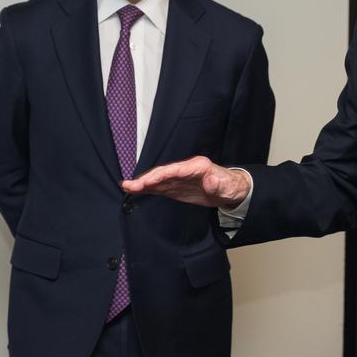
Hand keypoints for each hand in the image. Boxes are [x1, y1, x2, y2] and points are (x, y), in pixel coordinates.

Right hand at [121, 156, 251, 209]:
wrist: (230, 190)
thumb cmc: (230, 186)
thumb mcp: (227, 187)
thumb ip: (217, 184)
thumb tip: (210, 181)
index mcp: (197, 166)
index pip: (175, 169)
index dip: (160, 175)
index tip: (147, 182)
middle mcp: (185, 169)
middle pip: (162, 173)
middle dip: (146, 179)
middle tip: (130, 185)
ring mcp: (179, 178)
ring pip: (158, 180)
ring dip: (142, 184)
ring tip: (126, 187)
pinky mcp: (176, 187)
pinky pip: (160, 187)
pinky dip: (147, 189)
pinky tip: (134, 190)